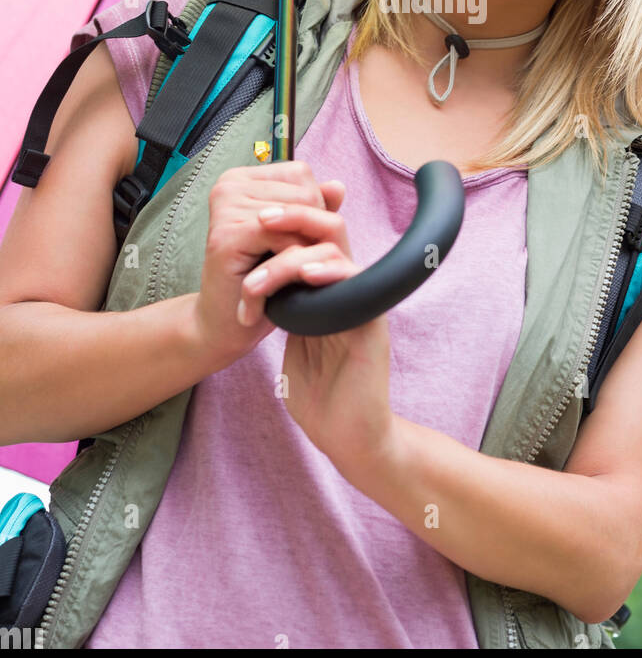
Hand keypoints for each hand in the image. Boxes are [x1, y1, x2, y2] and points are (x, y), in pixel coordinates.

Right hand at [193, 159, 346, 366]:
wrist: (225, 322)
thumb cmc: (259, 276)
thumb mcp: (292, 237)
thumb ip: (313, 208)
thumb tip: (338, 185)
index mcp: (242, 179)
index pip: (301, 174)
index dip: (316, 207)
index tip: (303, 238)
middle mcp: (228, 185)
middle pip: (304, 191)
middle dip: (313, 229)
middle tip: (300, 260)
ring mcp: (225, 207)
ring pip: (297, 214)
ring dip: (305, 247)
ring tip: (291, 271)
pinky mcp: (226, 236)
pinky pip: (281, 237)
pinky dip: (292, 259)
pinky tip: (283, 280)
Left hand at [240, 201, 394, 473]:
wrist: (348, 440)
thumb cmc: (320, 400)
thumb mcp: (292, 346)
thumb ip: (285, 313)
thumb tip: (262, 284)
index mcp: (329, 293)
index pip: (312, 241)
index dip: (287, 225)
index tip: (254, 221)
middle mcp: (348, 290)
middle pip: (328, 232)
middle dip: (294, 218)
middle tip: (261, 220)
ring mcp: (362, 303)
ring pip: (335, 252)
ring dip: (291, 259)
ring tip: (258, 282)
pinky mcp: (372, 321)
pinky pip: (355, 282)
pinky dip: (329, 273)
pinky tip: (306, 276)